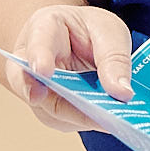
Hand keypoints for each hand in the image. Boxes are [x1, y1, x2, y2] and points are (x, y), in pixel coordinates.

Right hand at [3, 4, 134, 133]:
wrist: (80, 42)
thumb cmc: (90, 31)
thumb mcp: (109, 32)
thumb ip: (114, 59)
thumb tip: (123, 94)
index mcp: (43, 29)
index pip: (37, 42)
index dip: (38, 57)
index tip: (43, 71)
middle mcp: (29, 61)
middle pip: (26, 82)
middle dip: (48, 98)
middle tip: (77, 108)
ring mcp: (36, 89)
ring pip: (51, 109)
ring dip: (81, 116)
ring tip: (110, 120)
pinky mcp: (50, 111)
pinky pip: (66, 120)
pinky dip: (88, 121)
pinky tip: (109, 121)